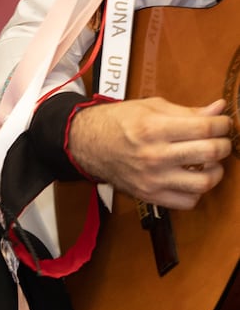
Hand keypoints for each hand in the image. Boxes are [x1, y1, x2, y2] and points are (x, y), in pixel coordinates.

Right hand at [69, 98, 231, 209]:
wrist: (86, 143)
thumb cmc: (116, 122)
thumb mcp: (150, 108)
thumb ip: (187, 111)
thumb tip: (219, 109)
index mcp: (154, 129)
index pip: (206, 128)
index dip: (223, 124)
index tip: (223, 124)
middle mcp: (154, 155)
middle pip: (211, 152)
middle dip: (224, 144)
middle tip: (219, 140)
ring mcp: (152, 178)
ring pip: (205, 182)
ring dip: (215, 171)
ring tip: (208, 162)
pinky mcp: (148, 194)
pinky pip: (187, 202)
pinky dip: (196, 191)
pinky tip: (191, 178)